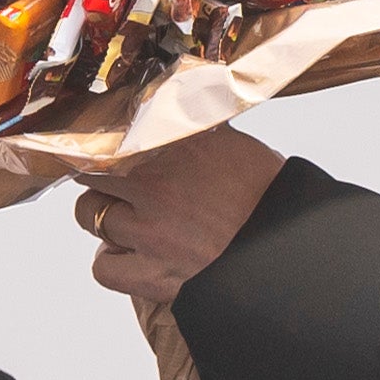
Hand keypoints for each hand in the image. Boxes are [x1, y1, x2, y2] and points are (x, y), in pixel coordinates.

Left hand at [77, 129, 284, 303]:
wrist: (290, 252)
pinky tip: (128, 256)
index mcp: (173, 147)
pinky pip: (103, 268)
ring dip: (102, 216)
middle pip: (89, 171)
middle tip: (119, 183)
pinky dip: (110, 262)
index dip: (101, 139)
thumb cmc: (271, 198)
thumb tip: (175, 105)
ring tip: (127, 219)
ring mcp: (147, 231)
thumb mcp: (234, 144)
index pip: (109, 129)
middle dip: (100, 176)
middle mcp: (152, 185)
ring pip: (89, 216)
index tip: (104, 142)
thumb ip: (195, 127)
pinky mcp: (152, 274)